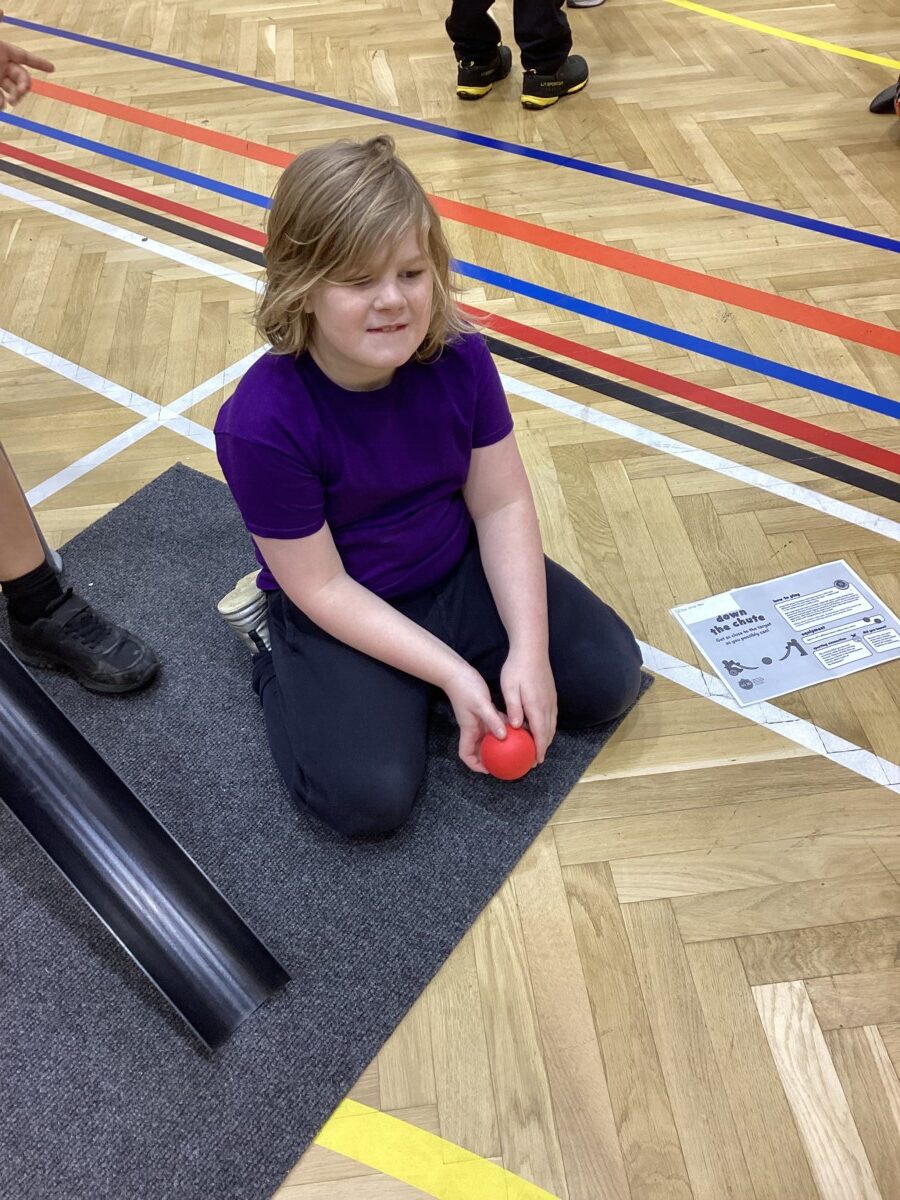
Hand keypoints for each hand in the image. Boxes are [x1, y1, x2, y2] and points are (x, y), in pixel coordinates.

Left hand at [0, 22, 54, 110]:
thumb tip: (1, 9)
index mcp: (3, 51)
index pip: (25, 57)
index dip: (39, 62)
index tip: (52, 68)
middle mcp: (2, 66)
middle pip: (22, 77)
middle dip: (25, 86)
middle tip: (20, 93)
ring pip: (13, 91)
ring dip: (15, 96)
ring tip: (10, 101)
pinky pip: (0, 99)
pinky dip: (2, 103)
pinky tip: (1, 104)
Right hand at [443, 663, 507, 773]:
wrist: (457, 672)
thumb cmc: (465, 688)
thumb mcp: (480, 704)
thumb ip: (492, 720)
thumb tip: (503, 736)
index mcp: (469, 730)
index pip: (466, 754)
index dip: (475, 765)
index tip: (489, 770)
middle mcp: (474, 728)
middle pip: (481, 749)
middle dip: (492, 758)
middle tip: (508, 762)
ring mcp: (479, 720)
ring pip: (490, 737)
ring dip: (500, 743)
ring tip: (517, 748)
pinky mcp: (484, 712)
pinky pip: (495, 724)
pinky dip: (504, 727)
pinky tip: (518, 726)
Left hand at [500, 648, 556, 763]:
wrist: (532, 650)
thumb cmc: (517, 668)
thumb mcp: (509, 688)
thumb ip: (514, 708)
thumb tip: (516, 727)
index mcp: (536, 706)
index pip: (540, 734)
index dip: (539, 750)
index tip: (536, 762)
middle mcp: (547, 706)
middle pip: (548, 733)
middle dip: (543, 748)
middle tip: (534, 759)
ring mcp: (551, 700)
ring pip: (551, 725)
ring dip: (545, 738)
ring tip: (537, 748)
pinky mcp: (551, 695)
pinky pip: (552, 717)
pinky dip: (547, 727)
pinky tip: (539, 729)